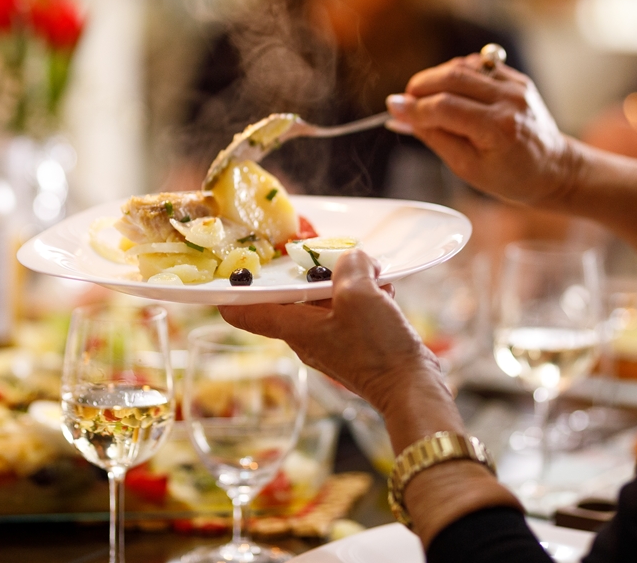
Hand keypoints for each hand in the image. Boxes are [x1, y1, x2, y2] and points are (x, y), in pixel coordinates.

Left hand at [219, 251, 439, 413]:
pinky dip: (364, 296)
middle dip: (305, 272)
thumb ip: (349, 267)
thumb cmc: (377, 348)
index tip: (226, 268)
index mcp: (293, 327)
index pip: (243, 312)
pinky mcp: (354, 343)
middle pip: (289, 297)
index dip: (230, 292)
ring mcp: (330, 340)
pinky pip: (349, 310)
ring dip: (344, 282)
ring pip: (324, 300)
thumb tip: (353, 258)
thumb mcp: (359, 295)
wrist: (411, 388)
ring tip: (370, 273)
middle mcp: (305, 336)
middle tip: (318, 249)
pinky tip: (384, 290)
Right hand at [386, 55, 576, 206]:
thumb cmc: (511, 177)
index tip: (392, 108)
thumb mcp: (466, 167)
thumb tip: (401, 116)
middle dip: (420, 86)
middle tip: (405, 101)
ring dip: (436, 78)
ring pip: (462, 66)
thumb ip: (433, 137)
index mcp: (499, 129)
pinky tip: (449, 92)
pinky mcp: (516, 78)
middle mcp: (510, 100)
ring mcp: (515, 85)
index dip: (414, 107)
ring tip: (424, 98)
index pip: (445, 107)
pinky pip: (477, 65)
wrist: (553, 168)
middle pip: (452, 77)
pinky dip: (456, 74)